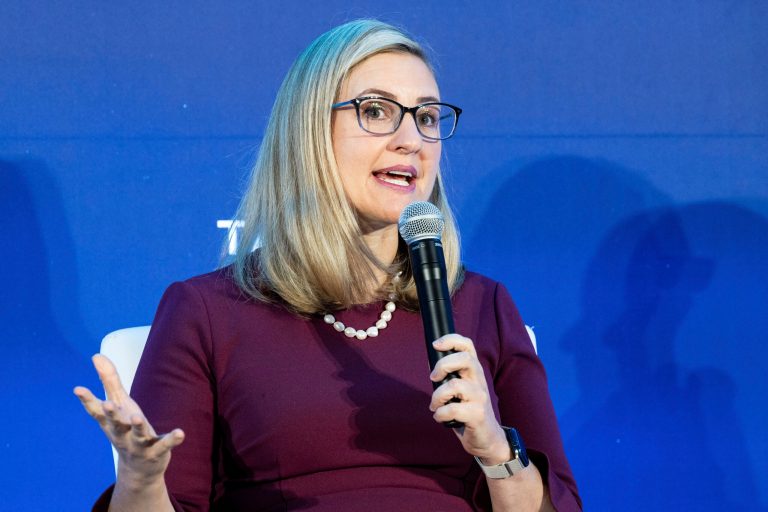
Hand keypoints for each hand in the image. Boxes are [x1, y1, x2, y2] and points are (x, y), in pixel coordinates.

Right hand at [74, 354, 184, 484]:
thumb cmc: (125, 429)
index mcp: (112, 422)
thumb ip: (109, 381)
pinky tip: (180, 433)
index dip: (87, 400)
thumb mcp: (119, 405)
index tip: (78, 389)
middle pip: (116, 424)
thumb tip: (96, 355)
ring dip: (137, 426)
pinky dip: (172, 439)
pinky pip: (165, 445)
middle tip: (107, 405)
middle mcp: (123, 433)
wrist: (139, 468)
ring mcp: (140, 443)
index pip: (97, 411)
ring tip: (137, 417)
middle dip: (112, 414)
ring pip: (138, 434)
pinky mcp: (158, 450)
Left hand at [428, 335, 510, 463]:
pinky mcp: (477, 415)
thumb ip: (448, 377)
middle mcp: (479, 381)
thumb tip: (431, 364)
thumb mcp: (459, 390)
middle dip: (443, 365)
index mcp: (474, 372)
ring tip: (435, 405)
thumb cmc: (468, 412)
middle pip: (465, 359)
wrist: (487, 439)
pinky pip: (453, 409)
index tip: (436, 344)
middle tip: (434, 378)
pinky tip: (440, 417)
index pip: (468, 346)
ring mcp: (480, 397)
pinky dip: (440, 414)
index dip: (451, 340)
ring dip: (437, 396)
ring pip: (454, 385)